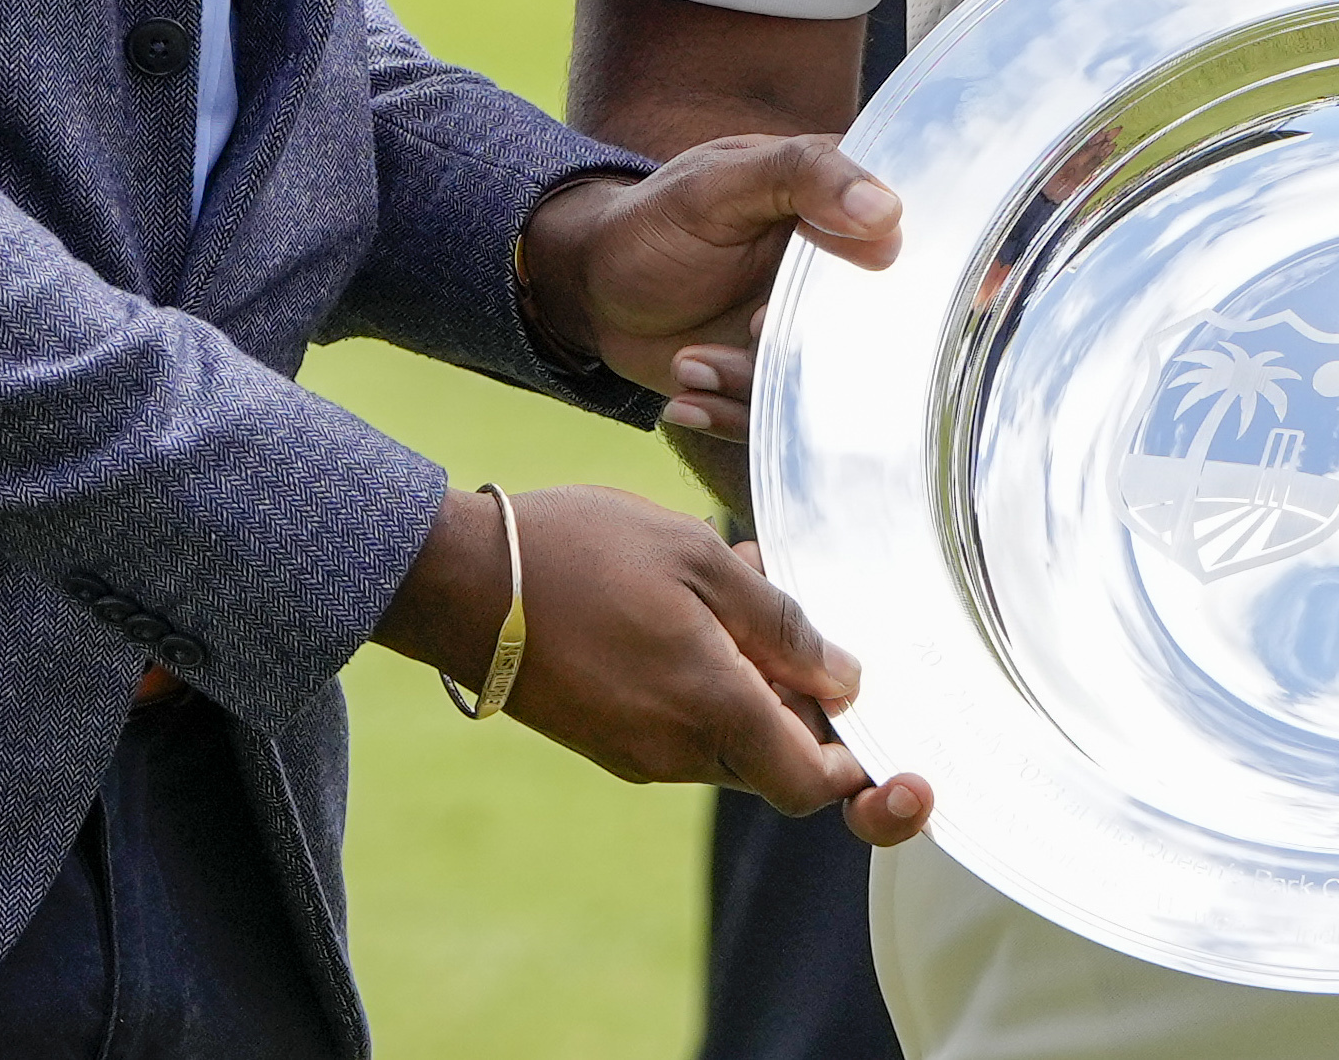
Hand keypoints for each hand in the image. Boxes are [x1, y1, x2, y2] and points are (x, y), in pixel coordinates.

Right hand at [380, 482, 933, 843]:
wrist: (458, 580)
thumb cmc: (581, 554)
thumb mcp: (698, 559)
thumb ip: (780, 623)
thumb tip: (846, 678)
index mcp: (711, 710)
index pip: (813, 783)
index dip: (860, 767)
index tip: (880, 722)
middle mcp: (677, 751)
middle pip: (778, 759)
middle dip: (805, 699)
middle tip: (800, 612)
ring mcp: (637, 751)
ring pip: (733, 735)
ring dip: (756, 674)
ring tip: (738, 573)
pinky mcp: (609, 737)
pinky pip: (686, 721)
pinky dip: (711, 674)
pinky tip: (698, 597)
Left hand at [518, 140, 903, 419]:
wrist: (591, 287)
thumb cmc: (656, 221)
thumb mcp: (720, 184)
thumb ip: (802, 178)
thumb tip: (888, 212)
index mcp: (838, 211)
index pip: (904, 239)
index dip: (904, 271)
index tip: (900, 288)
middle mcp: (833, 279)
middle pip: (873, 329)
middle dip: (809, 344)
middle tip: (752, 328)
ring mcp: (804, 334)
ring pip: (821, 382)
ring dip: (751, 384)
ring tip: (690, 363)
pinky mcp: (770, 382)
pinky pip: (776, 417)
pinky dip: (730, 414)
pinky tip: (686, 394)